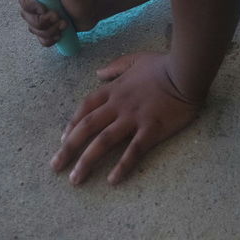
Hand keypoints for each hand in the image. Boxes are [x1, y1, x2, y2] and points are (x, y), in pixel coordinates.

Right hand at [15, 0, 99, 46]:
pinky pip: (39, 37)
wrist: (96, 6)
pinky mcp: (48, 23)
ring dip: (48, 30)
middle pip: (25, 13)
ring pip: (32, 27)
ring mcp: (42, 10)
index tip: (44, 9)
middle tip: (59, 17)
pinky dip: (48, 39)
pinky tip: (61, 34)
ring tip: (64, 24)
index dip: (29, 5)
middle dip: (42, 21)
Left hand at [52, 51, 202, 184]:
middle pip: (88, 127)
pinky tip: (112, 180)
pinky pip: (134, 150)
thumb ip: (116, 67)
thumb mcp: (135, 59)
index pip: (86, 107)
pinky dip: (122, 166)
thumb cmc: (162, 64)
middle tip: (55, 167)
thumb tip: (98, 73)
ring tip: (75, 179)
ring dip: (87, 161)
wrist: (185, 70)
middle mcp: (119, 105)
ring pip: (104, 141)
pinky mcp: (151, 129)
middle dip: (69, 148)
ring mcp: (134, 118)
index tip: (62, 140)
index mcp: (115, 90)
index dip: (72, 124)